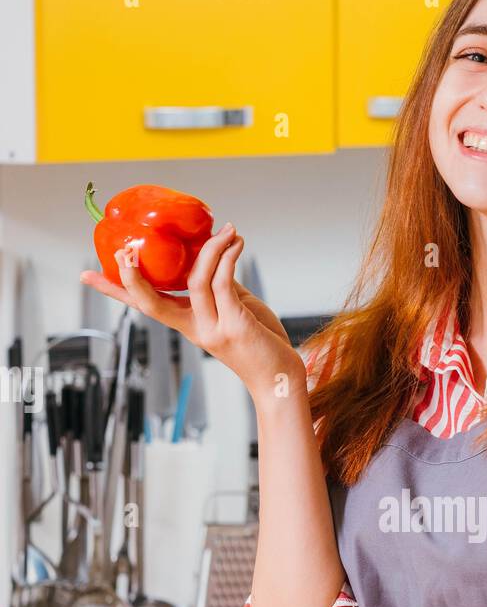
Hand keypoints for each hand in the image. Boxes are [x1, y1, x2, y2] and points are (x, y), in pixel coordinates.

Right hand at [80, 222, 305, 403]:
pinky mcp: (233, 325)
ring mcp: (211, 328)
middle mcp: (193, 328)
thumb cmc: (258, 342)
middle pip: (150, 301)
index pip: (143, 305)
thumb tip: (215, 255)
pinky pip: (222, 283)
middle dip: (133, 274)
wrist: (279, 376)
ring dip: (210, 248)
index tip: (87, 276)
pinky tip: (235, 243)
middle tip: (125, 249)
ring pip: (194, 280)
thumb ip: (219, 286)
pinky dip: (227, 258)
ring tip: (227, 230)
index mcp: (186, 324)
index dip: (115, 290)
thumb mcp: (234, 309)